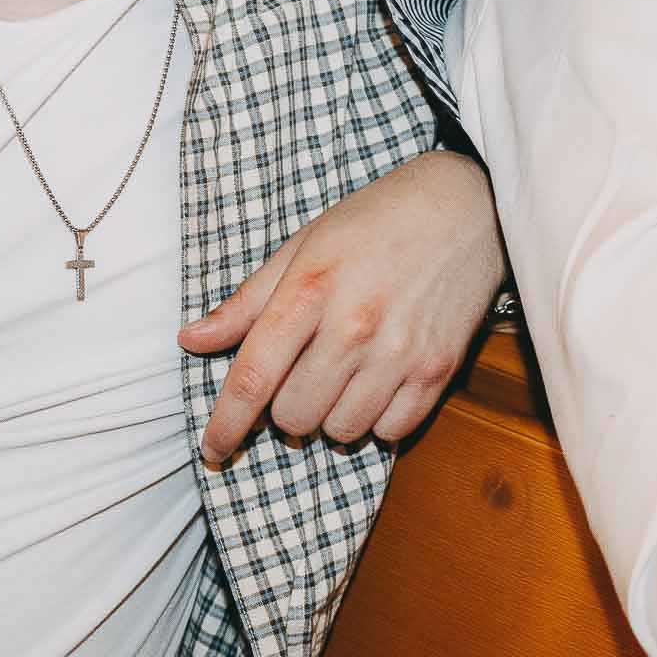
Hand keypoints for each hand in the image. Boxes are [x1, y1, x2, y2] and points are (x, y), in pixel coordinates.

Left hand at [178, 149, 505, 460]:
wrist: (465, 206)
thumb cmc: (375, 221)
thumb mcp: (303, 246)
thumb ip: (247, 302)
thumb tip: (191, 341)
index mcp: (311, 288)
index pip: (253, 377)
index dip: (226, 424)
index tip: (213, 450)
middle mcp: (354, 325)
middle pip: (294, 415)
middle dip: (286, 408)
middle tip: (303, 375)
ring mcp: (400, 350)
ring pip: (341, 430)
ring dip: (331, 415)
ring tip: (343, 376)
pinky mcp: (439, 369)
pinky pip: (391, 431)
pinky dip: (377, 419)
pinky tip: (378, 383)